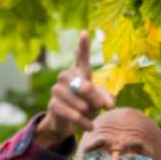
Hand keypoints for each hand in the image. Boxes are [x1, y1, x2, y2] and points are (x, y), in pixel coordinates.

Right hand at [35, 30, 114, 149]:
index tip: (85, 33)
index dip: (83, 46)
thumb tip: (108, 104)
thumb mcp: (99, 102)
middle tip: (100, 105)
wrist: (67, 124)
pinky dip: (80, 120)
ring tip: (93, 117)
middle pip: (80, 81)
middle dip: (91, 94)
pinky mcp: (52, 104)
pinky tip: (89, 126)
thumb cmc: (87, 107)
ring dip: (86, 109)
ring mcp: (57, 90)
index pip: (81, 57)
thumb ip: (106, 100)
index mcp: (79, 72)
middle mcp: (66, 77)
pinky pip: (68, 111)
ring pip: (74, 98)